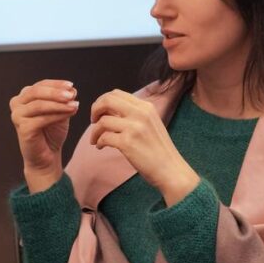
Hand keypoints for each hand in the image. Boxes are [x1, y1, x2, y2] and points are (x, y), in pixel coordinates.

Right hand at [10, 79, 78, 191]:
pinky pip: (41, 119)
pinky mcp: (22, 128)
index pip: (40, 85)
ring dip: (58, 104)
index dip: (56, 84)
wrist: (47, 155)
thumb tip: (72, 89)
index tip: (71, 86)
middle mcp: (17, 104)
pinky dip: (57, 115)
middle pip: (36, 92)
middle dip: (56, 92)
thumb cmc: (51, 132)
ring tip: (74, 105)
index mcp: (24, 97)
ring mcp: (17, 116)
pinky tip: (69, 114)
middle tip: (71, 94)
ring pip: (39, 105)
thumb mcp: (59, 111)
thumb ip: (63, 100)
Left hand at [88, 90, 199, 205]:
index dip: (102, 101)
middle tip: (93, 122)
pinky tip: (101, 147)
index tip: (99, 113)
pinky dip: (98, 142)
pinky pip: (104, 137)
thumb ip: (132, 114)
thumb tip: (107, 110)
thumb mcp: (150, 123)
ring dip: (94, 131)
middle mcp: (141, 113)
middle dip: (94, 110)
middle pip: (106, 101)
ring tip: (96, 140)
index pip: (116, 93)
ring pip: (102, 121)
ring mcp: (134, 127)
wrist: (170, 169)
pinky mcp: (127, 142)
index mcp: (146, 107)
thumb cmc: (158, 149)